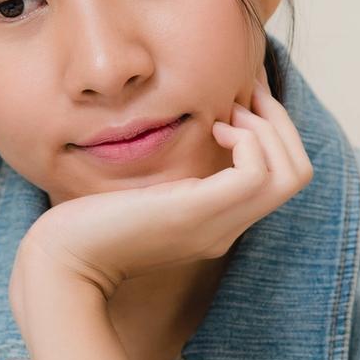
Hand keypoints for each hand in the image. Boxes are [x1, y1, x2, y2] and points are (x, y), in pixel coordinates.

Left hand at [11, 67, 313, 306]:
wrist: (61, 261)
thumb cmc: (88, 224)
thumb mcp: (144, 193)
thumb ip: (173, 175)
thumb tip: (191, 130)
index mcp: (217, 224)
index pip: (282, 179)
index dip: (273, 132)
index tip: (240, 102)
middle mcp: (225, 229)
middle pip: (297, 175)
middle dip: (280, 123)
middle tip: (243, 98)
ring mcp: (215, 224)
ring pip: (290, 174)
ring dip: (268, 129)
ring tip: (228, 114)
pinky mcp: (194, 213)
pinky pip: (255, 175)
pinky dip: (247, 141)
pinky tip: (213, 128)